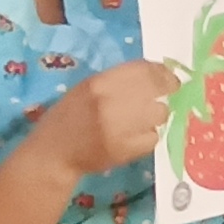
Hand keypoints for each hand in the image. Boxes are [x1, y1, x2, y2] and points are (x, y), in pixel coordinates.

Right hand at [48, 60, 179, 176]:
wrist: (53, 153)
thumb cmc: (68, 117)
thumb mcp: (87, 88)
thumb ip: (117, 80)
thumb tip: (153, 73)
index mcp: (99, 83)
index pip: (144, 70)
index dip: (163, 72)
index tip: (169, 76)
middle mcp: (111, 102)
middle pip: (157, 90)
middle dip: (166, 90)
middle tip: (168, 93)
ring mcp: (120, 127)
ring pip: (160, 114)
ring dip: (156, 114)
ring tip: (145, 118)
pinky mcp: (126, 150)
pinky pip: (154, 137)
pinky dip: (149, 135)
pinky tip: (138, 135)